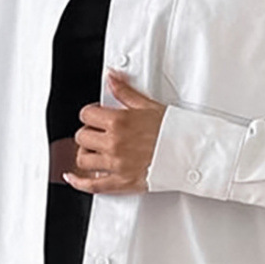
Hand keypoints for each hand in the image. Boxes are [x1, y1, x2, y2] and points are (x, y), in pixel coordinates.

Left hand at [63, 68, 166, 194]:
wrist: (190, 153)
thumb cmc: (174, 131)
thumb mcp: (149, 106)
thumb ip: (125, 92)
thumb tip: (112, 78)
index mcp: (119, 122)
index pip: (87, 114)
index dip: (90, 114)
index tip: (96, 117)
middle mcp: (115, 143)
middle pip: (82, 136)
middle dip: (88, 133)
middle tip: (97, 134)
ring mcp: (116, 164)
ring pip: (83, 159)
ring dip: (86, 154)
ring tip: (94, 151)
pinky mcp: (121, 182)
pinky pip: (92, 185)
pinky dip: (79, 182)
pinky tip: (74, 177)